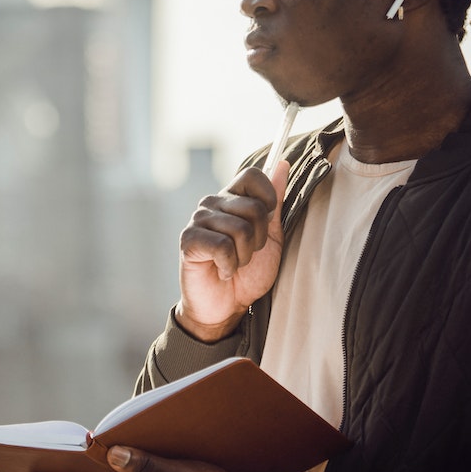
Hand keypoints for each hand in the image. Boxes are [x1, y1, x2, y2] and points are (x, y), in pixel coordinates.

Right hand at [176, 161, 288, 341]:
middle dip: (259, 239)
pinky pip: (223, 247)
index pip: (253, 175)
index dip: (268, 197)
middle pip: (253, 207)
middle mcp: (212, 204)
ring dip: (245, 256)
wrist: (226, 308)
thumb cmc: (249, 274)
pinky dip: (230, 266)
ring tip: (234, 264)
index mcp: (232, 198)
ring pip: (240, 229)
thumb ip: (275, 202)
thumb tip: (282, 164)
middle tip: (247, 253)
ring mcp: (198, 221)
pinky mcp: (188, 241)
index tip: (266, 222)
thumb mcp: (271, 236)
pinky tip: (222, 271)